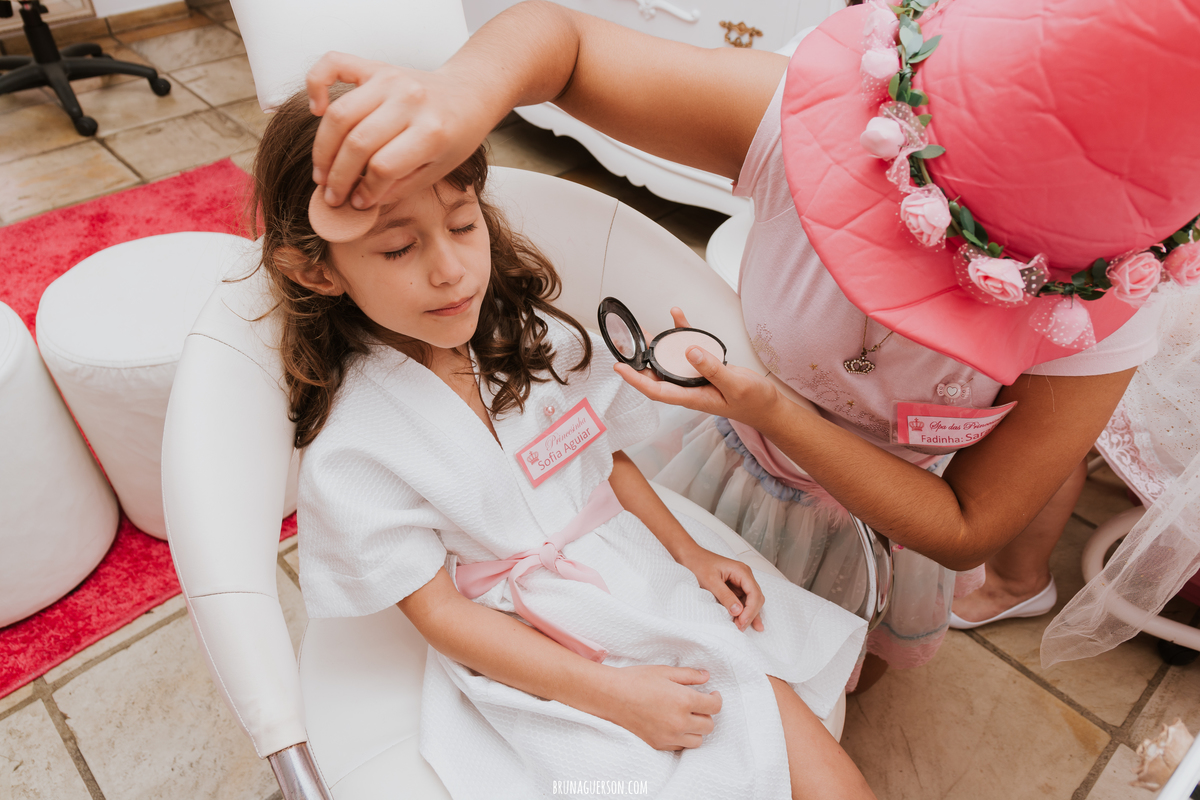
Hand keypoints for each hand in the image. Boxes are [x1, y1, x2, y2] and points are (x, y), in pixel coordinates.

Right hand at [306, 52, 495, 209]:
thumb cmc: (454, 137)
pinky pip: (332, 64)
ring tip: (322, 174)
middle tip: (331, 196)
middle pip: (357, 143)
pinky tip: (316, 111)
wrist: (468, 95)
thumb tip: (358, 200)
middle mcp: (409, 100)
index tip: (358, 203)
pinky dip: (315, 84)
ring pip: (339, 115)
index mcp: (432, 131)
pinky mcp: (376, 66)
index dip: (365, 190)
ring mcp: (390, 79)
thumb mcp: (437, 170)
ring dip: (322, 149)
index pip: (383, 167)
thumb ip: (399, 186)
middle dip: (338, 177)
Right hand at [602, 665, 720, 749]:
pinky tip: (675, 725)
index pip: (714, 707)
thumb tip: (706, 676)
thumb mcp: (664, 671)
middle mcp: (679, 722)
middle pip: (709, 726)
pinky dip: (683, 738)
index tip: (712, 694)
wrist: (611, 696)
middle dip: (707, 714)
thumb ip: (689, 675)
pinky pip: (680, 747)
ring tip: (687, 717)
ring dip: (697, 729)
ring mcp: (669, 736)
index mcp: (684, 701)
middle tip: (699, 705)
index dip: (716, 699)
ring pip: (697, 740)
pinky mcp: (658, 744)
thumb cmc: (636, 680)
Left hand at [613, 308, 782, 431]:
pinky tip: (677, 317)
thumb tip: (690, 352)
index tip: (619, 368)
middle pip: (656, 374)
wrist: (767, 405)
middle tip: (623, 343)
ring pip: (669, 361)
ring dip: (656, 346)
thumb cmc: (752, 401)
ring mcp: (696, 378)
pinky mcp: (704, 367)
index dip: (636, 379)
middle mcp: (689, 387)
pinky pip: (688, 349)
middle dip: (638, 360)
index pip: (656, 390)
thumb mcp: (736, 385)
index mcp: (692, 397)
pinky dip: (682, 333)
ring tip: (641, 329)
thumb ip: (713, 369)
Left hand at [678, 546, 764, 631]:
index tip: (741, 622)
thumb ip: (725, 596)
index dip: (750, 610)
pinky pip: (743, 600)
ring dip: (748, 614)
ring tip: (743, 628)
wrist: (689, 556)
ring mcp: (740, 581)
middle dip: (750, 614)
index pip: (754, 593)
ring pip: (751, 600)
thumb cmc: (698, 564)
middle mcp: (744, 575)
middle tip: (740, 627)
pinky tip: (747, 622)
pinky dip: (744, 611)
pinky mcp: (734, 587)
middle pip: (756, 598)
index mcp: (741, 571)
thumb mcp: (710, 581)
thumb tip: (738, 611)